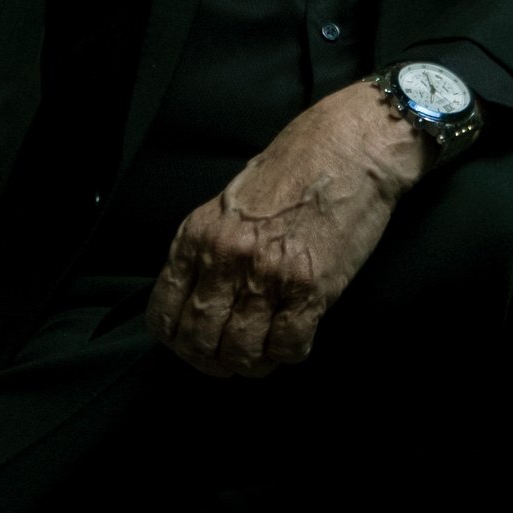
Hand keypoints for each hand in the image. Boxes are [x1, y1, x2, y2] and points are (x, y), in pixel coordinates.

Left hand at [145, 81, 426, 379]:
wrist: (348, 149)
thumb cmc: (292, 172)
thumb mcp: (227, 206)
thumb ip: (207, 252)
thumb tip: (197, 302)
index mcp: (197, 237)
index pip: (164, 314)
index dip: (176, 342)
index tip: (193, 346)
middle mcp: (225, 258)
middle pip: (199, 340)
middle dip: (211, 361)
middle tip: (229, 360)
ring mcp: (267, 275)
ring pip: (241, 352)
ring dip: (251, 363)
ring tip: (262, 354)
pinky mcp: (310, 289)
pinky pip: (288, 347)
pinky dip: (288, 354)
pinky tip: (293, 339)